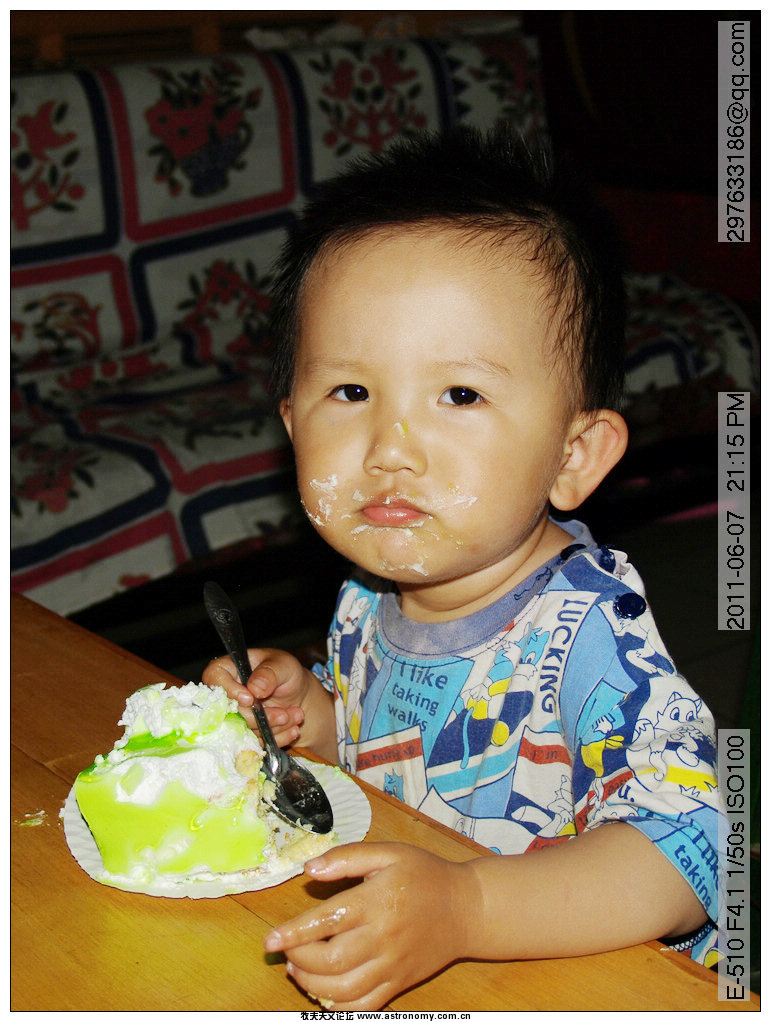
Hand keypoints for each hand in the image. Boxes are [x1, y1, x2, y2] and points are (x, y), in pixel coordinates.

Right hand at [203, 648, 308, 746]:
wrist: (298, 694)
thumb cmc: (286, 672)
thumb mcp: (283, 665)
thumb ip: (269, 673)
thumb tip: (255, 687)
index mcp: (229, 668)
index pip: (215, 676)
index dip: (229, 690)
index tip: (250, 699)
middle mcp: (226, 693)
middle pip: (228, 711)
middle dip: (258, 716)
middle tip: (285, 715)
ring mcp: (234, 715)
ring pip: (243, 729)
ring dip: (272, 727)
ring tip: (296, 716)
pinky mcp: (245, 733)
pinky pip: (255, 742)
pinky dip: (276, 738)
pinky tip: (293, 729)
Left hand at [264, 843, 473, 1008]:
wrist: (467, 909)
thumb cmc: (424, 875)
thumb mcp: (389, 853)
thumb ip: (347, 858)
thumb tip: (309, 869)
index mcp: (378, 901)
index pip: (327, 922)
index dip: (294, 932)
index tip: (270, 939)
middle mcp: (384, 937)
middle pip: (331, 961)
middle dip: (299, 958)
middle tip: (286, 949)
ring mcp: (392, 966)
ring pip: (343, 989)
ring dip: (311, 983)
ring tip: (298, 968)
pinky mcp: (399, 984)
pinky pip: (363, 1006)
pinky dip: (337, 1005)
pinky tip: (323, 989)